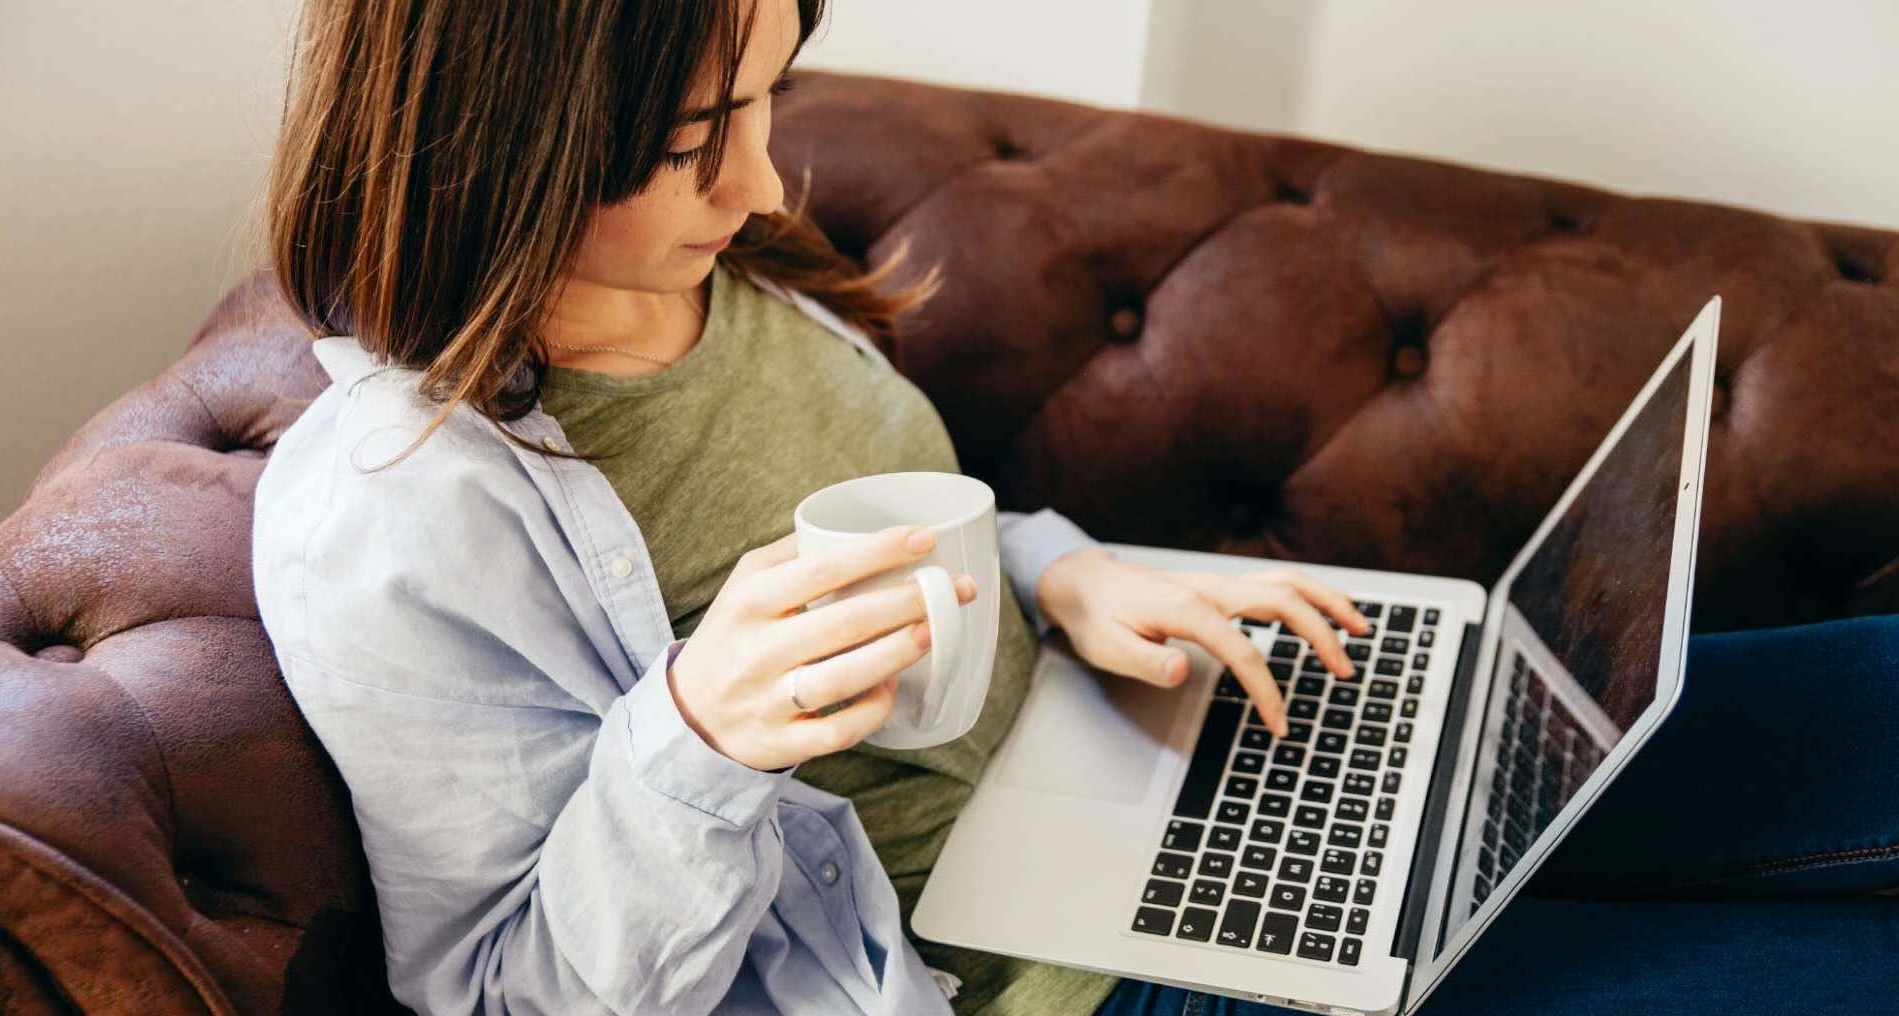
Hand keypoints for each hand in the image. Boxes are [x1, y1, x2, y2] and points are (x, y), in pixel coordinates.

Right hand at [668, 525, 978, 771]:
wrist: (687, 716)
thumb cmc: (733, 637)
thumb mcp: (743, 586)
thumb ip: (791, 555)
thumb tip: (854, 526)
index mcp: (750, 602)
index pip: (822, 569)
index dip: (877, 552)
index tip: (923, 539)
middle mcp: (757, 651)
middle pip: (844, 623)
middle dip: (907, 602)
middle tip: (954, 588)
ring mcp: (769, 701)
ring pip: (843, 678)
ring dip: (896, 654)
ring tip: (933, 632)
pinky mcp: (780, 744)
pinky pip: (838, 731)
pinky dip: (871, 710)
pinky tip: (892, 687)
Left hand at [1035, 549, 1370, 735]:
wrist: (1082, 581)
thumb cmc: (1095, 616)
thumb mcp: (1106, 647)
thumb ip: (1143, 662)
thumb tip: (1181, 671)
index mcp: (1186, 606)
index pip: (1242, 649)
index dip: (1265, 689)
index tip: (1279, 723)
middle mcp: (1210, 587)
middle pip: (1281, 599)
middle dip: (1319, 634)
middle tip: (1345, 671)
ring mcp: (1218, 582)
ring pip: (1286, 581)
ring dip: (1326, 602)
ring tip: (1360, 628)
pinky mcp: (1220, 585)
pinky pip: (1274, 582)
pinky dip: (1308, 594)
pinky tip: (1327, 609)